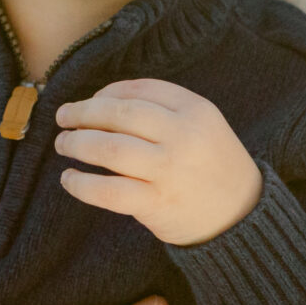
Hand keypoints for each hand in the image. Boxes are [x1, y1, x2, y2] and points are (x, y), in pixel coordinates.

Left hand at [54, 79, 263, 245]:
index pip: (139, 89)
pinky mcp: (157, 203)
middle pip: (119, 114)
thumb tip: (101, 101)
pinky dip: (82, 184)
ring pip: (109, 148)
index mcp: (196, 109)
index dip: (106, 92)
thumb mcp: (203, 124)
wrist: (242, 215)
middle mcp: (183, 136)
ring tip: (63, 144)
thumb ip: (164, 108)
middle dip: (83, 113)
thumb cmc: (212, 164)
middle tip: (63, 117)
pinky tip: (70, 179)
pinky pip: (108, 191)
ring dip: (77, 143)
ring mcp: (169, 170)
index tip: (89, 101)